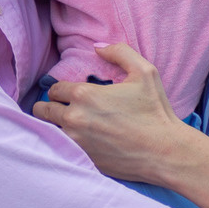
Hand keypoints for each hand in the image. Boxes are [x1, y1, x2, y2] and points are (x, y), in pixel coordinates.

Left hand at [34, 44, 185, 185]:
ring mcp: (76, 143)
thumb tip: (98, 47)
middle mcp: (74, 118)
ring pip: (47, 132)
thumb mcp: (144, 72)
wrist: (165, 152)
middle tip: (60, 109)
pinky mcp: (82, 161)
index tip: (69, 94)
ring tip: (65, 126)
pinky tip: (75, 143)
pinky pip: (60, 151)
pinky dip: (63, 146)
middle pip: (43, 110)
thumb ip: (119, 52)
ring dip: (53, 127)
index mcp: (84, 95)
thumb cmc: (155, 112)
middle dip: (49, 107)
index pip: (54, 89)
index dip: (61, 90)